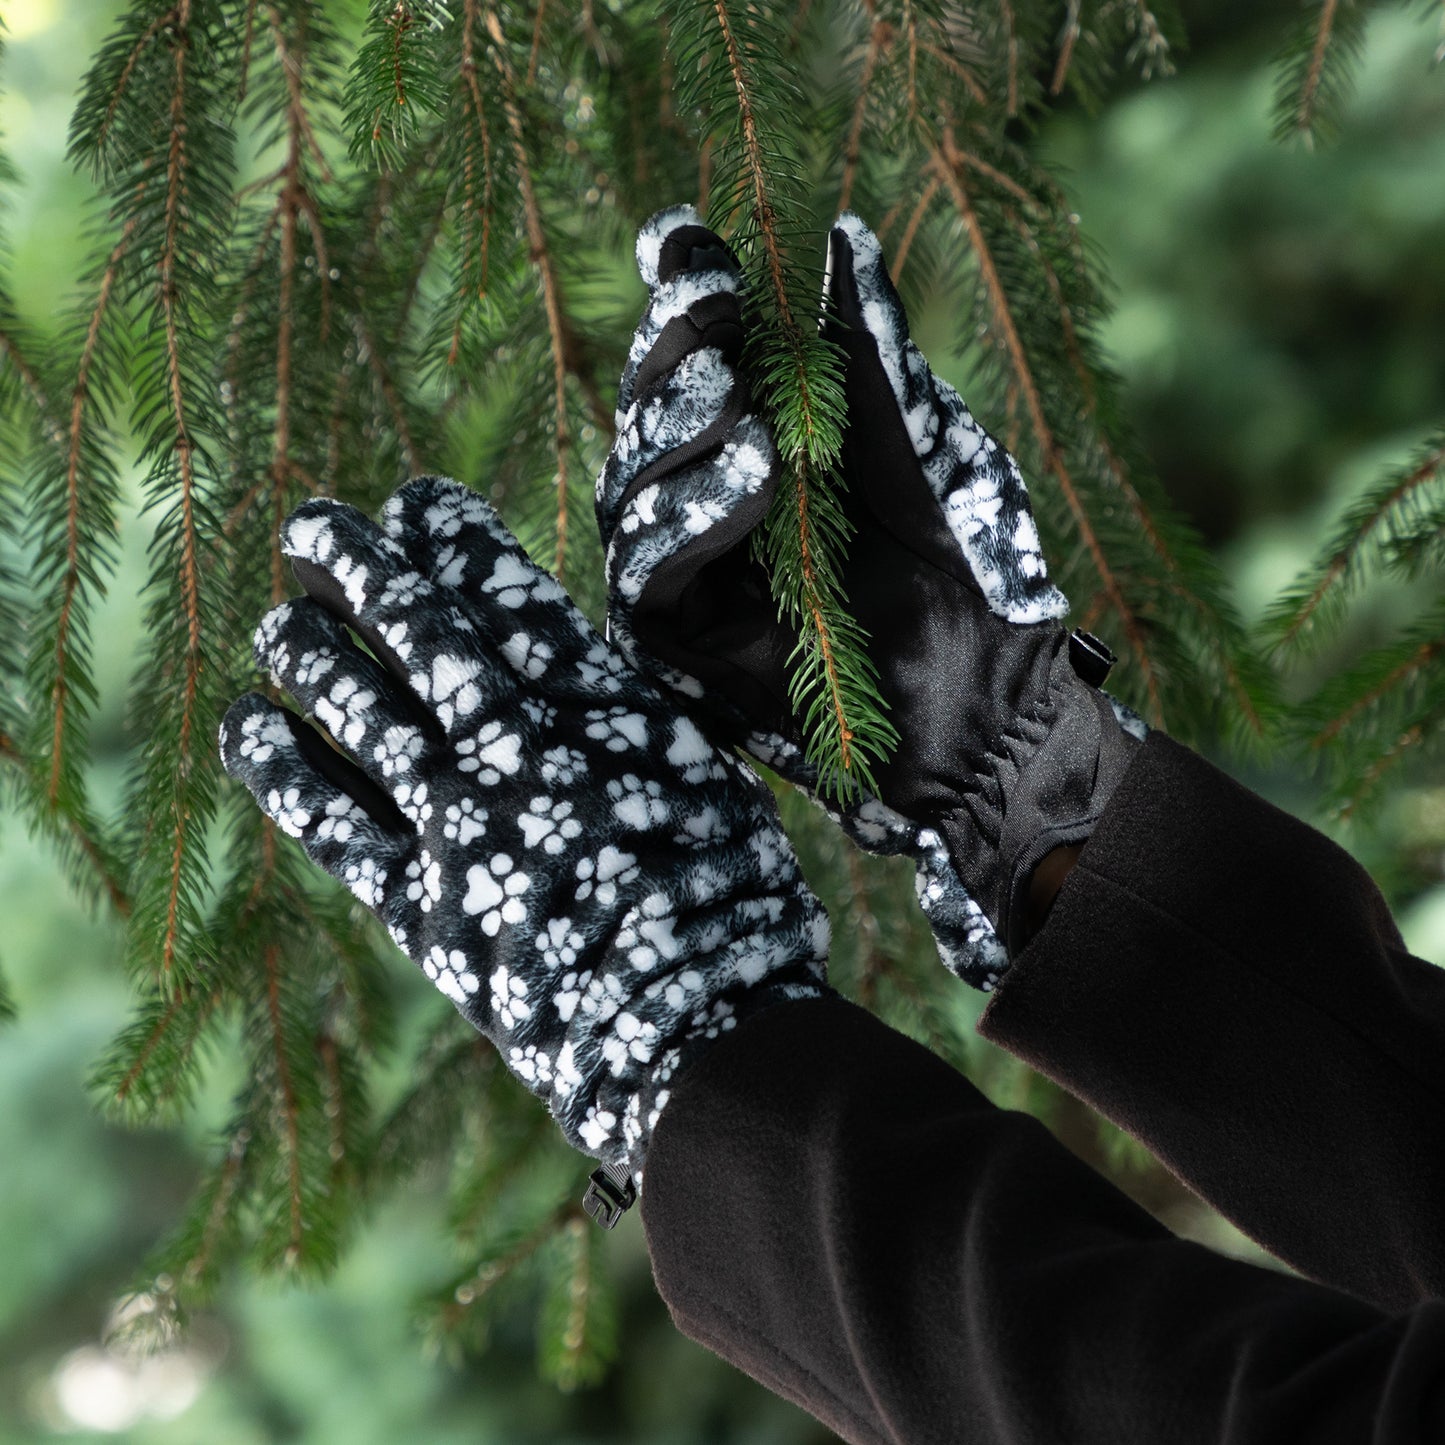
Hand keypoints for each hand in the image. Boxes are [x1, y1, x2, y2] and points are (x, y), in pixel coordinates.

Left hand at [220, 477, 827, 1206]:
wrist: (703, 1037)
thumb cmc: (732, 903)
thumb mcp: (708, 777)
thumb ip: (632, 717)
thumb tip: (575, 665)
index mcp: (601, 708)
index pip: (508, 593)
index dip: (455, 538)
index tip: (419, 500)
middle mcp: (519, 748)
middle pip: (420, 630)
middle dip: (360, 565)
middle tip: (315, 522)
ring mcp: (462, 825)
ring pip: (362, 711)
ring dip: (311, 653)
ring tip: (278, 619)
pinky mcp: (423, 906)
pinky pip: (332, 823)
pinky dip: (285, 769)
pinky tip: (249, 722)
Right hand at [598, 208, 1144, 981]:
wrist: (996, 704)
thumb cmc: (971, 578)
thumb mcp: (920, 448)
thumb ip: (868, 357)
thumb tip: (839, 237)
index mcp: (763, 452)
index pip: (697, 366)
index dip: (682, 301)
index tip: (686, 238)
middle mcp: (712, 511)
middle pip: (647, 418)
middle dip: (672, 355)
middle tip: (712, 305)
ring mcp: (691, 581)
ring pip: (631, 491)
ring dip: (677, 434)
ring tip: (744, 408)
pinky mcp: (682, 647)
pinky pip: (651, 575)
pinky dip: (690, 522)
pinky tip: (750, 479)